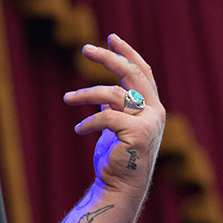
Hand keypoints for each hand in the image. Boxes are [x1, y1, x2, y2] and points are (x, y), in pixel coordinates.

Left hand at [64, 34, 165, 196]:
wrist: (119, 185)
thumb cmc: (115, 155)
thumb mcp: (114, 125)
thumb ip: (113, 108)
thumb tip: (100, 94)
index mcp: (151, 106)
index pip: (142, 72)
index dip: (127, 53)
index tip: (111, 37)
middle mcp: (155, 111)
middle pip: (132, 74)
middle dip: (108, 58)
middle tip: (85, 49)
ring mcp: (149, 122)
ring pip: (113, 95)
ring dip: (85, 94)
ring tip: (67, 98)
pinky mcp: (138, 134)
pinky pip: (106, 117)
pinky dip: (89, 121)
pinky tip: (79, 130)